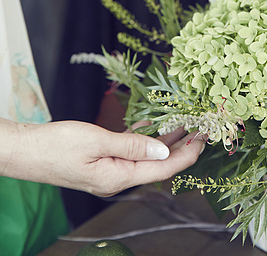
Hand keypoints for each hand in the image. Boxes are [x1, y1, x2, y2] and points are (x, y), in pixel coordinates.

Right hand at [2, 120, 203, 196]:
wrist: (26, 151)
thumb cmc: (57, 145)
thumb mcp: (97, 141)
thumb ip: (132, 145)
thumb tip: (163, 149)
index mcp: (118, 178)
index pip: (163, 169)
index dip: (186, 154)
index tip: (203, 139)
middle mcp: (117, 179)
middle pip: (157, 164)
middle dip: (181, 146)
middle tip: (200, 127)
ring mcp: (109, 171)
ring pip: (145, 156)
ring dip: (163, 140)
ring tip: (182, 123)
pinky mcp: (101, 162)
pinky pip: (129, 151)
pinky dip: (143, 138)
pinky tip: (151, 125)